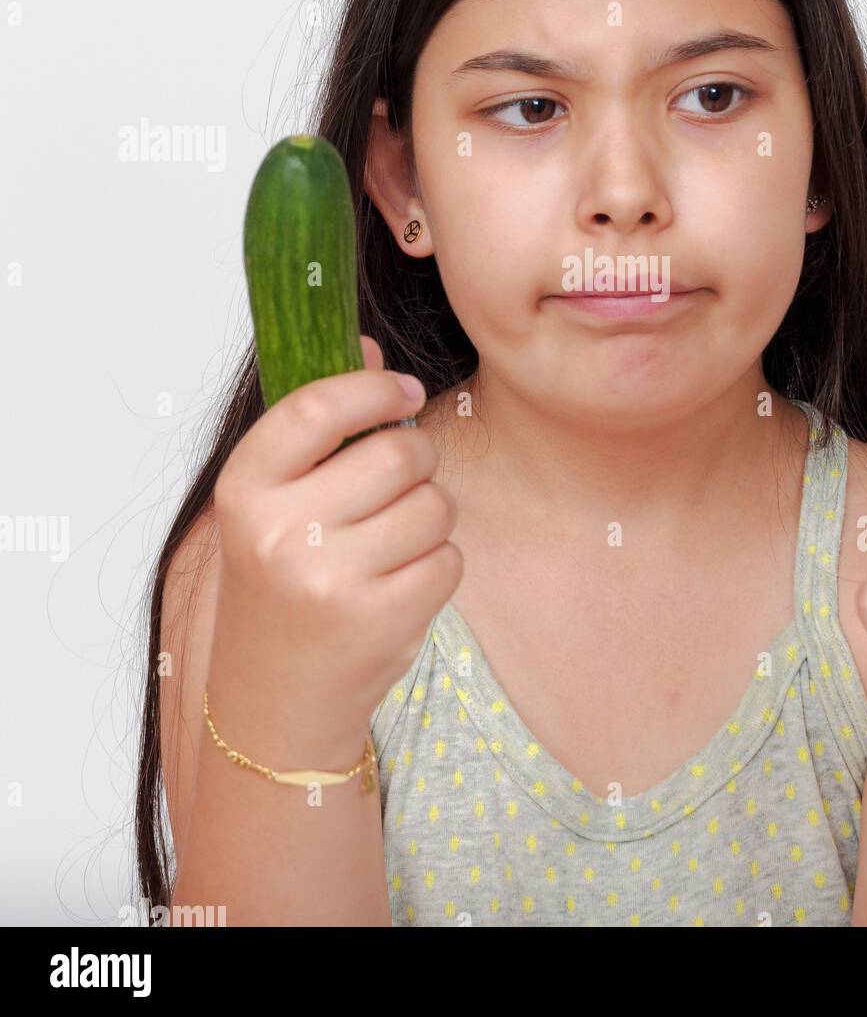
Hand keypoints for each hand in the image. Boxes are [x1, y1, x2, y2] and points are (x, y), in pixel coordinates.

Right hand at [208, 335, 463, 763]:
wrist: (276, 694)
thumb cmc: (282, 579)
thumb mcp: (274, 500)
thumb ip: (318, 422)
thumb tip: (366, 344)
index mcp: (245, 488)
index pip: (318, 404)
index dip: (374, 387)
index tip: (403, 390)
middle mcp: (281, 532)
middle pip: (401, 453)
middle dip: (416, 463)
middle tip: (396, 486)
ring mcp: (332, 580)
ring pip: (434, 505)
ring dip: (429, 517)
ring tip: (391, 544)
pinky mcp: (382, 620)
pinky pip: (449, 557)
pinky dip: (437, 565)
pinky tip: (399, 584)